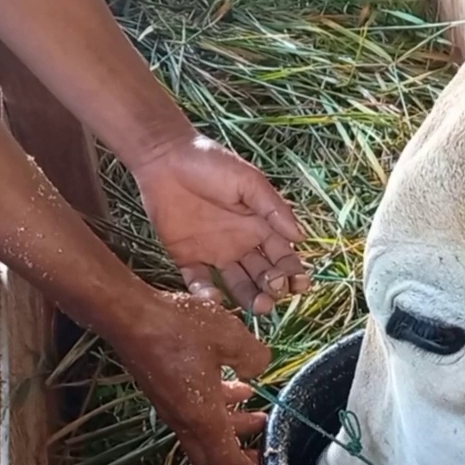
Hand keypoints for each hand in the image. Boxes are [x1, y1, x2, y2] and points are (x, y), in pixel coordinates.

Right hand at [110, 289, 272, 464]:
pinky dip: (218, 408)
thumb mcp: (231, 338)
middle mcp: (185, 419)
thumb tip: (259, 368)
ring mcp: (172, 407)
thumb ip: (254, 358)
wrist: (130, 316)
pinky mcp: (165, 392)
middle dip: (241, 456)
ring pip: (206, 432)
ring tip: (258, 413)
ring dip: (232, 427)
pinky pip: (196, 412)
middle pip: (213, 455)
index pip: (227, 462)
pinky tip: (234, 385)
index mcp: (202, 417)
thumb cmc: (177, 328)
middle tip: (264, 447)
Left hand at [133, 134, 312, 313]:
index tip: (300, 284)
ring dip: (250, 298)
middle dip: (274, 289)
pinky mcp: (186, 258)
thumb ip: (273, 208)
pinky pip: (198, 282)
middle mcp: (242, 245)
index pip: (283, 257)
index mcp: (260, 227)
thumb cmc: (211, 163)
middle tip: (275, 293)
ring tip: (259, 307)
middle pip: (263, 276)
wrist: (164, 157)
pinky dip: (206, 294)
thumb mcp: (249, 181)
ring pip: (237, 285)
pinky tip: (214, 298)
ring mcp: (214, 254)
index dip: (294, 272)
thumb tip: (300, 237)